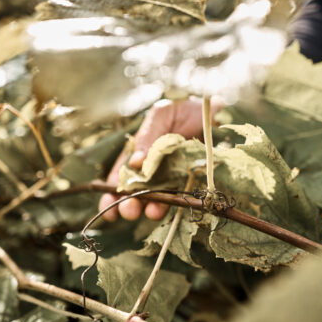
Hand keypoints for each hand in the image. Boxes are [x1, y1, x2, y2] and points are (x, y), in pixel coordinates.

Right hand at [99, 97, 221, 220]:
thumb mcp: (161, 117)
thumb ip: (147, 138)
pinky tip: (168, 207)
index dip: (113, 192)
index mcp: (139, 152)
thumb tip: (134, 163)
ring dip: (152, 206)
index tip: (108, 207)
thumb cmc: (183, 109)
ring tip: (151, 212)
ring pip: (157, 197)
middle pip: (136, 191)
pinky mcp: (190, 180)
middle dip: (129, 204)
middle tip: (128, 211)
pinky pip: (180, 195)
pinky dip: (173, 203)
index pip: (122, 175)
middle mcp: (152, 168)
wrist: (213, 109)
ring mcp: (171, 176)